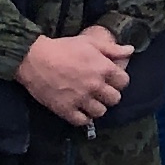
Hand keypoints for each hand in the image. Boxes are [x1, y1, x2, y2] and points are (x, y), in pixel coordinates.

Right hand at [18, 27, 132, 126]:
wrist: (33, 58)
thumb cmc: (62, 48)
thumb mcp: (90, 42)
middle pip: (115, 99)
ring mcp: (80, 99)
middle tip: (101, 91)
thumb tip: (131, 50)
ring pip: (100, 112)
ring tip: (90, 101)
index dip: (119, 81)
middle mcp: (95, 85)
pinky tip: (79, 110)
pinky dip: (82, 118)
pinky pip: (82, 121)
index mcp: (103, 68)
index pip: (124, 82)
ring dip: (97, 107)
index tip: (112, 80)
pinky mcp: (65, 109)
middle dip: (110, 95)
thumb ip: (112, 48)